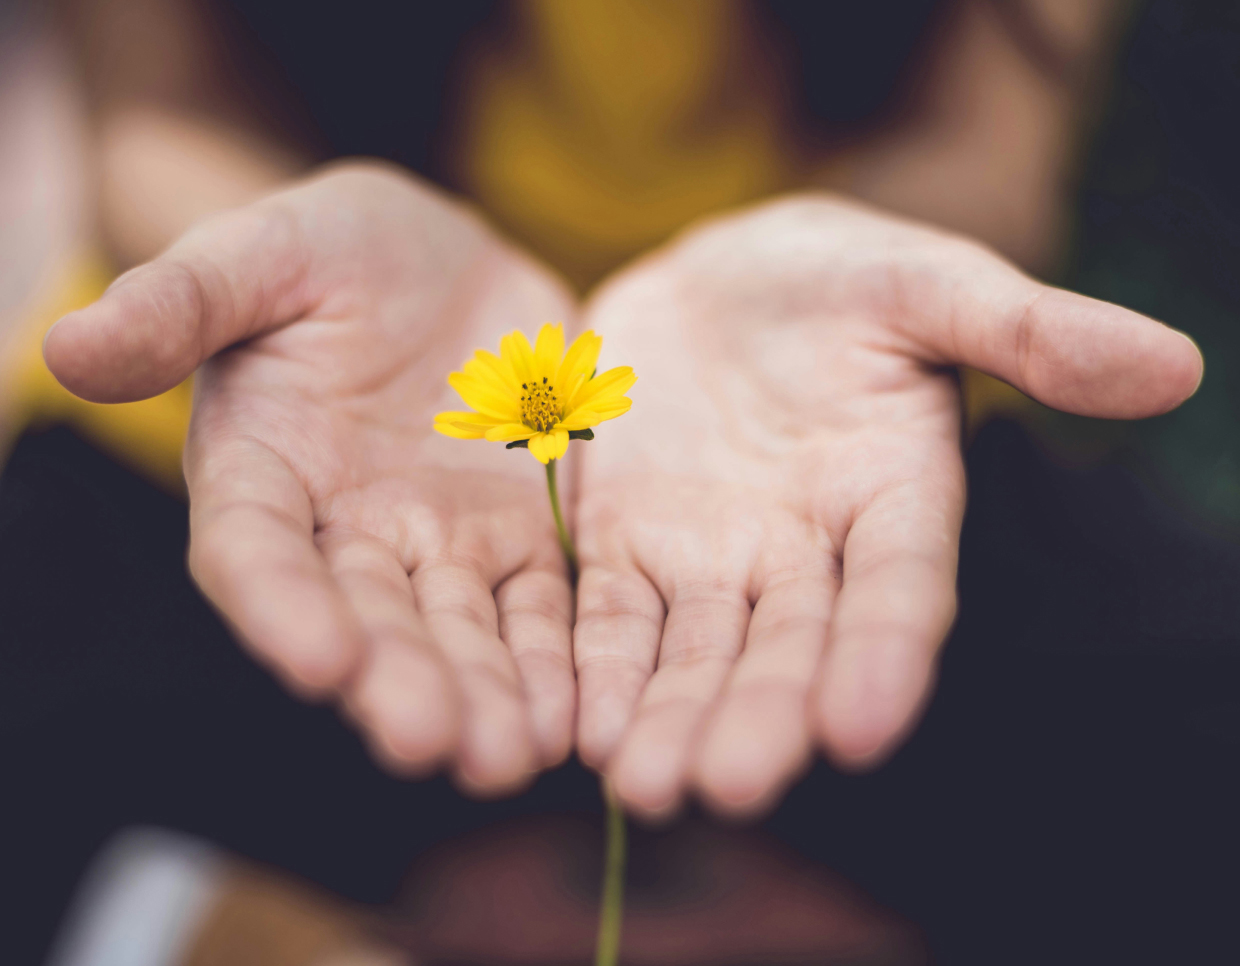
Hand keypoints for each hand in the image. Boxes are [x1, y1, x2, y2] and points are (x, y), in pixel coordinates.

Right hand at [45, 164, 578, 793]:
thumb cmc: (334, 250)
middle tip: (432, 743)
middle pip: (367, 618)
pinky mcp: (520, 538)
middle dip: (398, 681)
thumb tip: (67, 346)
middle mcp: (346, 530)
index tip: (319, 660)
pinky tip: (575, 716)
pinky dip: (554, 661)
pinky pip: (539, 607)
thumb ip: (181, 301)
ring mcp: (439, 542)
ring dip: (483, 696)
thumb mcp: (262, 253)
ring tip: (510, 756)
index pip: (256, 551)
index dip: (281, 607)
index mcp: (264, 470)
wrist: (445, 262)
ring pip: (459, 631)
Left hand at [572, 194, 1201, 817]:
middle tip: (727, 787)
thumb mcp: (926, 283)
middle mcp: (805, 551)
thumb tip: (1175, 365)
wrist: (717, 281)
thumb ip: (1029, 329)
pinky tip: (580, 729)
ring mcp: (711, 557)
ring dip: (671, 719)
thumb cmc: (837, 277)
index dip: (885, 654)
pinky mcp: (626, 546)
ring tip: (643, 786)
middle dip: (760, 715)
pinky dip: (598, 670)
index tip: (862, 729)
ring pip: (695, 653)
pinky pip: (610, 617)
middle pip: (788, 646)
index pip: (900, 588)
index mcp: (894, 495)